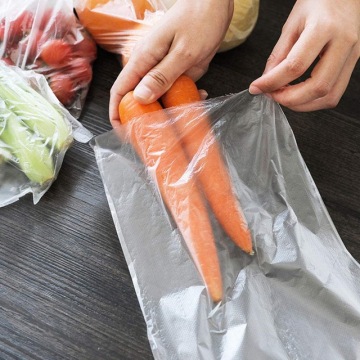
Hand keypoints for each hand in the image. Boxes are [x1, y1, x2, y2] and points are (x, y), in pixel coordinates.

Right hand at [109, 0, 233, 124]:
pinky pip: (174, 91)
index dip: (117, 112)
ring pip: (157, 98)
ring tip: (180, 122)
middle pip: (137, 97)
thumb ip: (162, 75)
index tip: (122, 131)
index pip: (120, 89)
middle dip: (142, 119)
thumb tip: (140, 98)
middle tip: (155, 135)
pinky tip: (198, 98)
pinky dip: (183, 99)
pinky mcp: (177, 72)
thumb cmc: (198, 20)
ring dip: (167, 111)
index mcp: (143, 59)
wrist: (215, 4)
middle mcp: (149, 67)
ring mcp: (163, 70)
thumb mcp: (183, 51)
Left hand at [249, 0, 359, 110]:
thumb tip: (266, 81)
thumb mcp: (292, 23)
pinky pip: (336, 92)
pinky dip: (314, 101)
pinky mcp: (353, 63)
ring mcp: (352, 54)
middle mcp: (343, 42)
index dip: (272, 82)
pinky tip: (300, 94)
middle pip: (317, 87)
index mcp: (324, 27)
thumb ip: (278, 54)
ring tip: (285, 97)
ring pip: (330, 96)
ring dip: (303, 104)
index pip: (295, 66)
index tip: (256, 88)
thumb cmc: (319, 1)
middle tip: (272, 95)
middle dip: (289, 99)